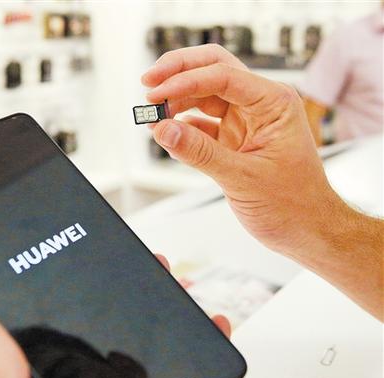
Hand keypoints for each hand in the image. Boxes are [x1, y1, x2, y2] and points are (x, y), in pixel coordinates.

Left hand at [0, 255, 230, 377]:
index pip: (45, 346)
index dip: (51, 304)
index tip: (62, 265)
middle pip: (102, 339)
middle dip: (118, 298)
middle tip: (132, 264)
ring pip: (147, 352)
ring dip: (163, 314)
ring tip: (170, 282)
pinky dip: (202, 348)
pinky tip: (209, 324)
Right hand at [142, 44, 342, 255]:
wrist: (307, 230)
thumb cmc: (294, 204)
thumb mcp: (242, 178)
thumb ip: (200, 152)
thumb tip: (164, 130)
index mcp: (274, 104)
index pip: (223, 76)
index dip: (185, 81)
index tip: (157, 93)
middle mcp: (260, 105)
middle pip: (213, 70)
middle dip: (178, 72)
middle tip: (148, 84)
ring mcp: (245, 121)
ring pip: (204, 95)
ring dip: (176, 100)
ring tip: (151, 114)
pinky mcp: (233, 139)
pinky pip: (201, 123)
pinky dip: (180, 126)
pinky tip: (165, 133)